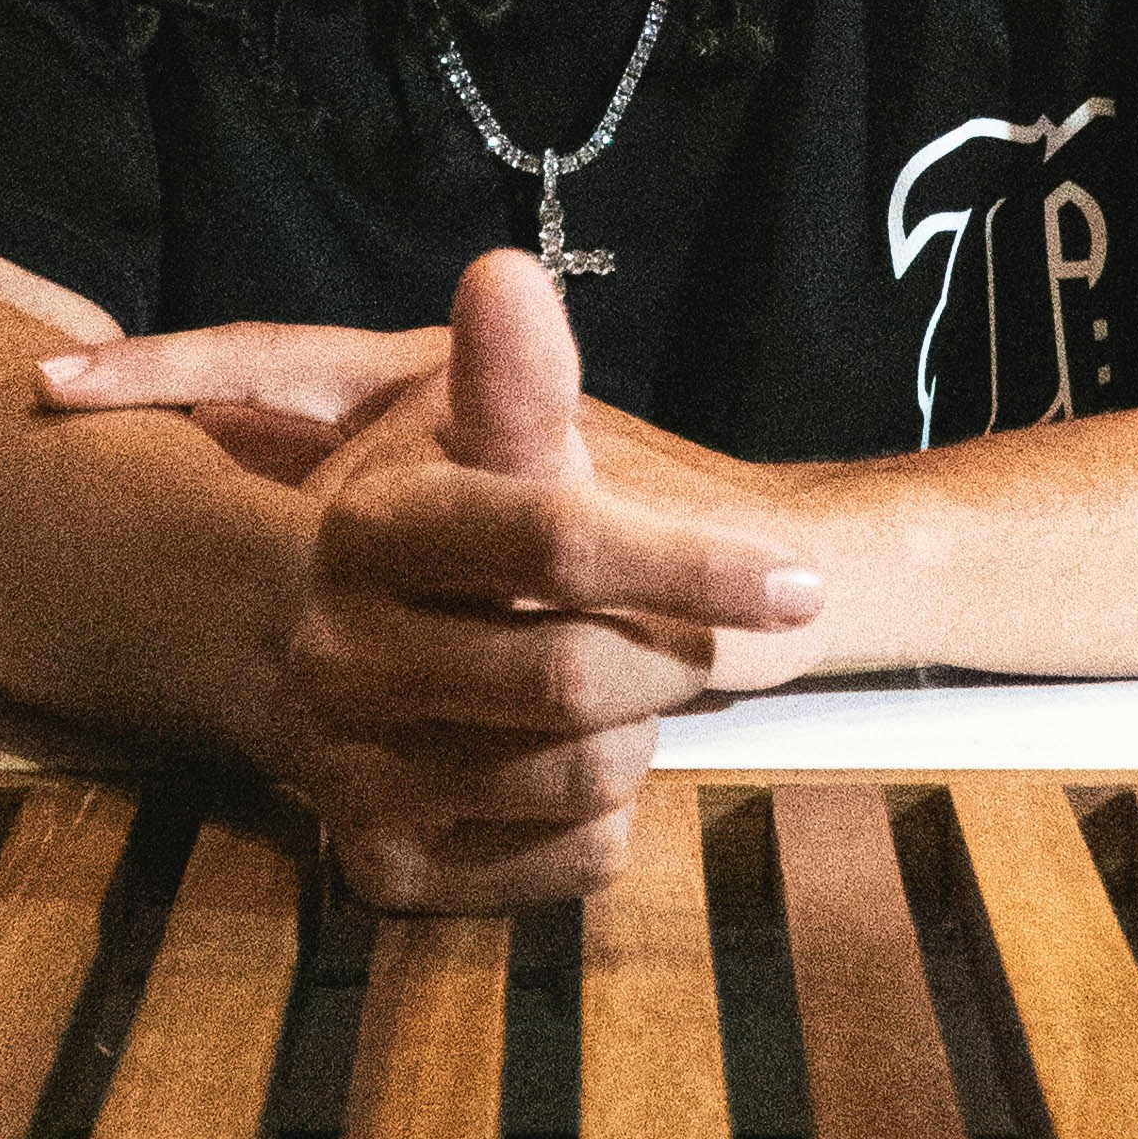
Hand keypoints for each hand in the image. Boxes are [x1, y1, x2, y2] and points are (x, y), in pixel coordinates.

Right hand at [38, 252, 824, 909]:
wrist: (345, 645)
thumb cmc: (451, 527)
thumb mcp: (482, 445)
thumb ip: (514, 383)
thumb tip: (506, 273)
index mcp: (369, 530)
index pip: (551, 539)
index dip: (685, 562)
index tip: (797, 580)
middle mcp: (340, 656)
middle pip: (575, 677)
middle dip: (663, 651)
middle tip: (684, 632)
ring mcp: (354, 771)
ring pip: (585, 775)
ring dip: (639, 731)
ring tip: (611, 687)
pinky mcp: (388, 865)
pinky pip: (575, 857)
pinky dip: (610, 817)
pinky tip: (575, 767)